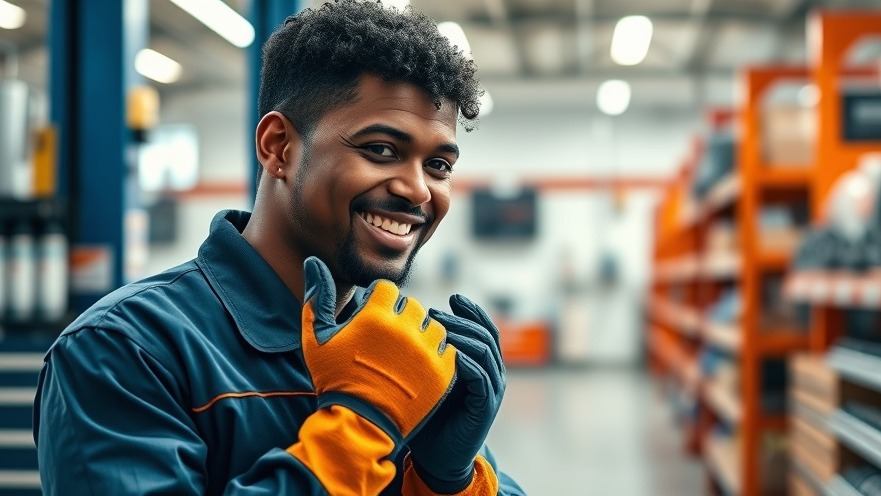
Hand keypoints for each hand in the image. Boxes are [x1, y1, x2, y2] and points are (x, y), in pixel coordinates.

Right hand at [300, 257, 457, 446]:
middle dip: (400, 318)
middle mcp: (405, 328)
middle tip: (387, 342)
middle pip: (412, 306)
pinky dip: (435, 354)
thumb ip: (317, 297)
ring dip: (420, 334)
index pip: (388, 290)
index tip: (371, 322)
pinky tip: (418, 367)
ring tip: (404, 353)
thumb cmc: (334, 380)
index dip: (378, 304)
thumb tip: (313, 260)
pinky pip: (447, 349)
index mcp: (375, 316)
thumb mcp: (316, 339)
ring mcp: (426, 350)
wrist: (358, 425)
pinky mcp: (442, 371)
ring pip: (432, 325)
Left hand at [407, 294, 505, 492]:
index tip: (453, 296)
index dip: (472, 310)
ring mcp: (492, 390)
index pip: (484, 328)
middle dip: (462, 319)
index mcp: (481, 364)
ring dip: (463, 336)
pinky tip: (450, 356)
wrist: (436, 457)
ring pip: (486, 353)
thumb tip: (406, 321)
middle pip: (485, 335)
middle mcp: (492, 374)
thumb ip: (427, 352)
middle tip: (436, 311)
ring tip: (439, 327)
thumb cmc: (428, 414)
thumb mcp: (427, 376)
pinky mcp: (486, 408)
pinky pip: (483, 380)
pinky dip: (468, 364)